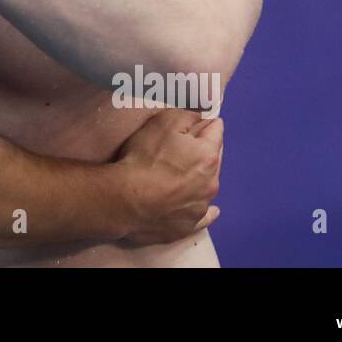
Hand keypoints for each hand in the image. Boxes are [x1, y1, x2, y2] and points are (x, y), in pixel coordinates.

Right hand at [113, 109, 222, 244]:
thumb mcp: (163, 122)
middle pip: (214, 159)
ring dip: (202, 178)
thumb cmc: (145, 157)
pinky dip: (207, 210)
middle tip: (188, 147)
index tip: (199, 121)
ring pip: (208, 186)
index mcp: (208, 156)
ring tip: (187, 176)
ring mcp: (201, 207)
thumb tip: (200, 118)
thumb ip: (186, 116)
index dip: (206, 124)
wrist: (126, 200)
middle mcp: (211, 183)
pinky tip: (211, 210)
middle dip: (205, 151)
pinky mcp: (189, 226)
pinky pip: (205, 216)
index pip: (216, 132)